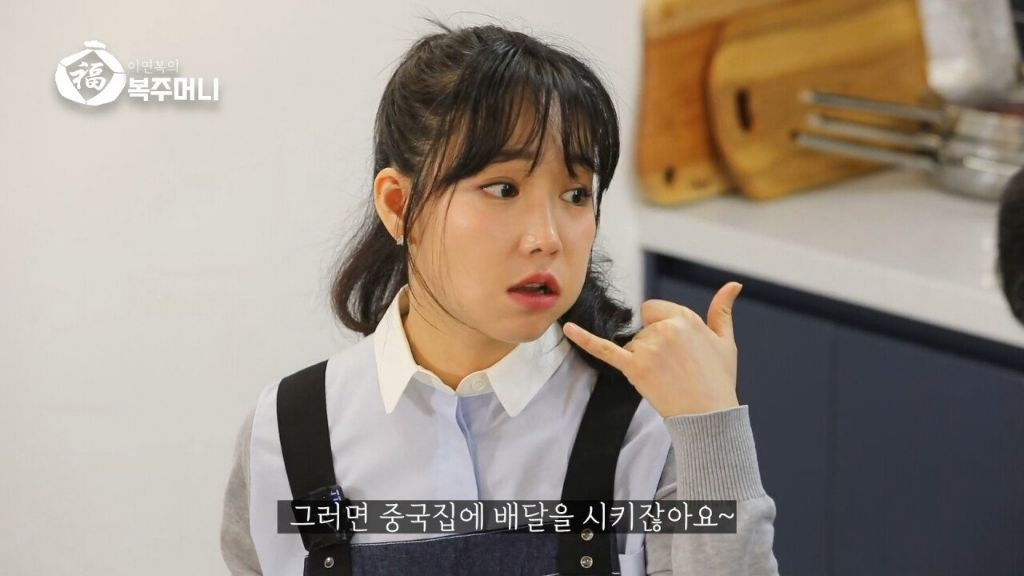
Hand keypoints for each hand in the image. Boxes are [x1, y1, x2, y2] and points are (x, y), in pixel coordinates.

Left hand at [562, 282, 742, 417]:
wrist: (709, 415)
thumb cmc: (719, 379)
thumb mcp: (725, 341)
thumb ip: (723, 310)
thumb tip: (734, 284)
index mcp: (684, 318)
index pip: (654, 310)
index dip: (662, 327)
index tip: (678, 349)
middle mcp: (665, 329)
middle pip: (643, 328)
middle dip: (653, 345)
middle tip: (676, 367)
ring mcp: (648, 348)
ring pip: (632, 345)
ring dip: (643, 359)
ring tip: (667, 377)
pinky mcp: (634, 368)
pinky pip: (604, 349)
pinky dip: (584, 339)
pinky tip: (567, 329)